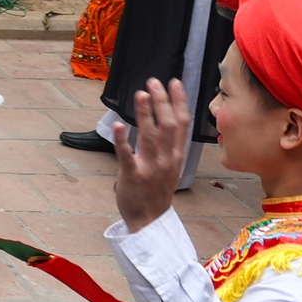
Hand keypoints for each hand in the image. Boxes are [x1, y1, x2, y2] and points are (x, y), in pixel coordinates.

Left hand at [111, 78, 190, 231]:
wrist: (149, 220)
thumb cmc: (156, 191)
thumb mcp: (171, 166)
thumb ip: (169, 145)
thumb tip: (165, 118)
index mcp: (177, 155)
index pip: (183, 124)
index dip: (179, 102)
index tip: (174, 82)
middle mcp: (168, 159)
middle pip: (169, 125)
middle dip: (162, 102)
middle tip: (154, 82)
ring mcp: (151, 167)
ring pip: (151, 136)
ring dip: (145, 114)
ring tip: (141, 94)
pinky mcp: (132, 175)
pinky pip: (127, 155)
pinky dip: (123, 140)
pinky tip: (119, 125)